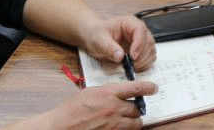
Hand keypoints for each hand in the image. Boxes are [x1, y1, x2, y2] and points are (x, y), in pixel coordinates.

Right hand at [33, 80, 157, 129]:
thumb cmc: (70, 110)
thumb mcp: (90, 92)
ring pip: (136, 123)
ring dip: (134, 122)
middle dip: (136, 109)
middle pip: (137, 109)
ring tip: (128, 120)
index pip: (137, 88)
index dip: (149, 87)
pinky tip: (118, 128)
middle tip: (133, 109)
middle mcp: (114, 108)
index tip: (153, 88)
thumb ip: (107, 92)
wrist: (60, 126)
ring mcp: (113, 124)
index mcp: (109, 93)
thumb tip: (119, 93)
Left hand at [80, 15, 156, 71]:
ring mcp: (141, 40)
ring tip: (133, 67)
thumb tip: (120, 56)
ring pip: (151, 49)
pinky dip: (145, 64)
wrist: (95, 38)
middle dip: (142, 55)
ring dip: (145, 60)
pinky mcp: (141, 49)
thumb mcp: (99, 40)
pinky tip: (136, 67)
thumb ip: (109, 47)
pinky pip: (149, 56)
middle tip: (132, 65)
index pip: (140, 30)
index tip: (133, 56)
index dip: (139, 43)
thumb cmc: (97, 35)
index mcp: (129, 22)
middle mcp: (138, 30)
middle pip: (149, 40)